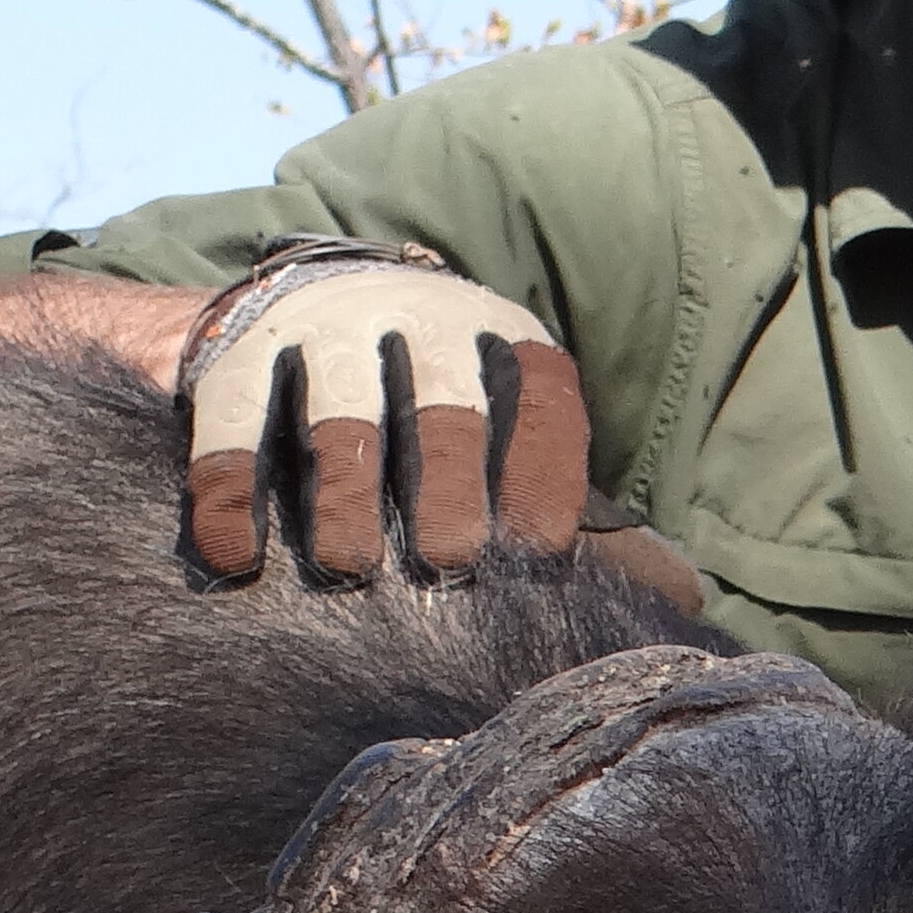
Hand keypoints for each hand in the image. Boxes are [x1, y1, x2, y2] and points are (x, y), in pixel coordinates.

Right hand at [0, 244, 702, 601]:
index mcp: (500, 339)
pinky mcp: (235, 354)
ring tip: (345, 571)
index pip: (543, 397)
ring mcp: (323, 332)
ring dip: (345, 495)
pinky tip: (235, 559)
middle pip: (446, 407)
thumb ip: (564, 503)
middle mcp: (417, 321)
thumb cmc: (420, 416)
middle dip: (450, 484)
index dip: (546, 472)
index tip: (540, 552)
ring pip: (343, 416)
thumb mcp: (503, 430)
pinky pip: (234, 422)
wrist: (279, 315)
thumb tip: (682, 596)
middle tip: (445, 561)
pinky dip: (230, 488)